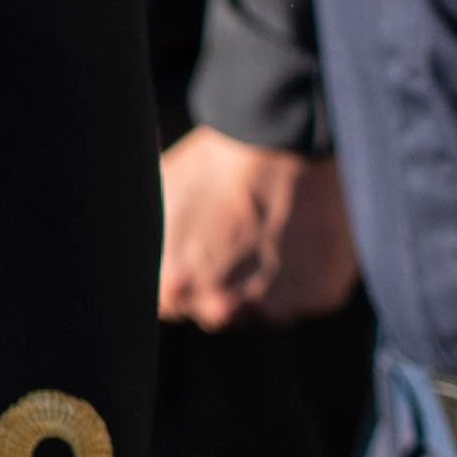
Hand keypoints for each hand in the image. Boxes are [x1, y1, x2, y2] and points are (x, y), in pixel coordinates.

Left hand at [160, 124, 362, 326]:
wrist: (278, 142)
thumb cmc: (211, 164)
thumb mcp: (156, 199)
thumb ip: (150, 244)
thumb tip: (137, 257)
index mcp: (173, 287)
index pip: (174, 306)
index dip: (187, 280)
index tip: (199, 253)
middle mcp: (222, 308)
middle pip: (219, 314)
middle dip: (224, 287)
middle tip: (236, 241)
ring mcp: (275, 307)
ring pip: (266, 311)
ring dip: (266, 286)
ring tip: (269, 236)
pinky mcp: (319, 296)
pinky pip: (306, 296)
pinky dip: (304, 276)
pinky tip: (297, 238)